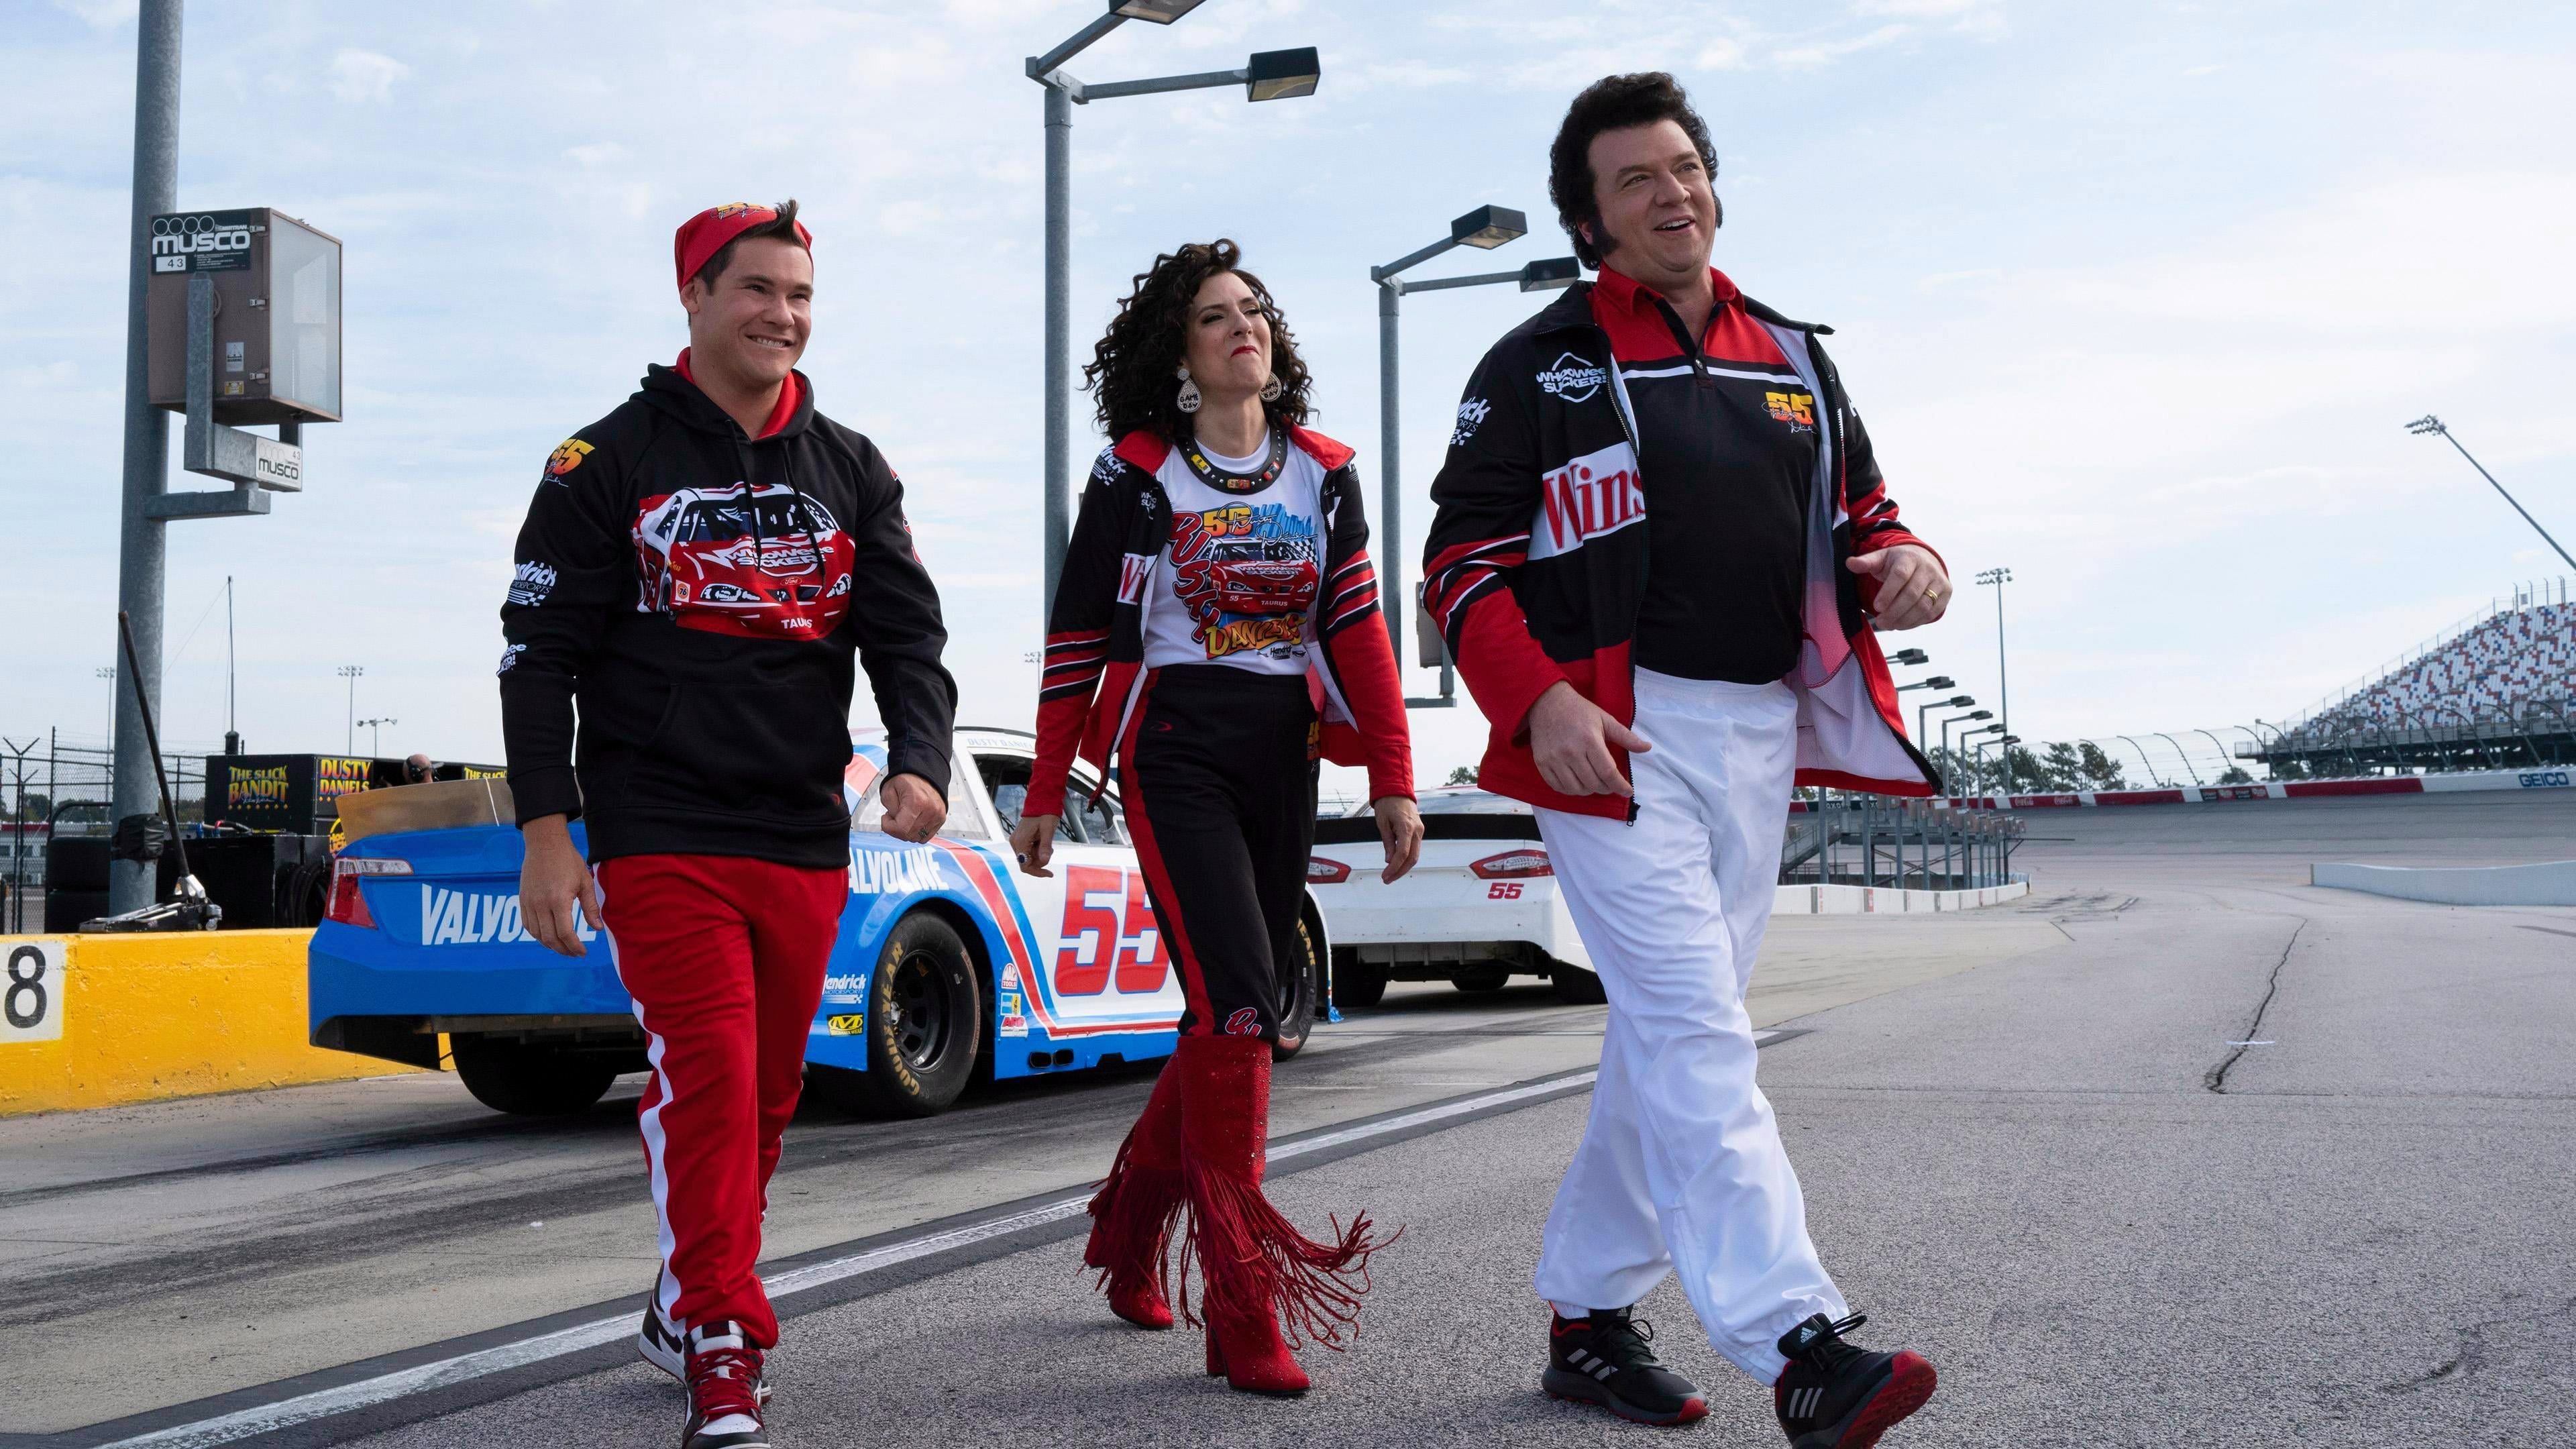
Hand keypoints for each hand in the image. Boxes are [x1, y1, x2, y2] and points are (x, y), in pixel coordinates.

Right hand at [518, 814, 600, 958]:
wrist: (545, 844)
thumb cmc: (568, 861)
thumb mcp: (585, 882)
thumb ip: (590, 908)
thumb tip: (597, 929)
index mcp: (559, 900)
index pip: (566, 933)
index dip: (575, 947)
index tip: (583, 953)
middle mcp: (541, 904)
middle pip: (550, 938)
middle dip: (564, 950)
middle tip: (575, 953)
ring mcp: (529, 903)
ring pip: (537, 934)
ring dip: (550, 945)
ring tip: (563, 947)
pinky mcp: (522, 900)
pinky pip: (527, 925)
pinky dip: (537, 935)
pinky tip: (548, 936)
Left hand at [879, 772, 946, 842]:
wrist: (924, 774)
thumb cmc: (906, 780)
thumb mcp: (888, 791)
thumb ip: (890, 810)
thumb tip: (895, 824)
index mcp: (917, 802)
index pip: (901, 829)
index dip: (888, 827)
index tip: (885, 817)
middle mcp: (930, 810)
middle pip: (908, 836)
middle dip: (896, 829)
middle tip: (894, 815)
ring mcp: (937, 815)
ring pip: (917, 838)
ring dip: (907, 831)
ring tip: (904, 817)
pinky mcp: (941, 819)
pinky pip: (926, 836)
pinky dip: (916, 832)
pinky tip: (912, 821)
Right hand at [1008, 813, 1058, 876]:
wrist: (1041, 801)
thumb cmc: (1045, 813)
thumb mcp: (1048, 830)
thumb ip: (1045, 846)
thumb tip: (1045, 861)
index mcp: (1020, 842)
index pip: (1025, 866)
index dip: (1038, 872)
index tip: (1050, 873)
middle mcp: (1015, 842)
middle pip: (1027, 863)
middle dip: (1041, 860)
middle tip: (1051, 849)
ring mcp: (1016, 841)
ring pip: (1028, 858)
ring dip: (1040, 854)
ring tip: (1047, 842)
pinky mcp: (1019, 839)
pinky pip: (1028, 851)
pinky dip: (1037, 850)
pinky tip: (1042, 841)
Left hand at [1372, 795, 1423, 883]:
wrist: (1397, 789)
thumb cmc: (1387, 803)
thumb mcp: (1382, 823)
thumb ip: (1387, 842)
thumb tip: (1389, 860)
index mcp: (1406, 827)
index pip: (1402, 854)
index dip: (1394, 868)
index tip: (1385, 876)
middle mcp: (1417, 830)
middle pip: (1412, 858)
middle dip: (1400, 871)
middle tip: (1387, 879)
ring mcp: (1420, 830)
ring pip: (1415, 855)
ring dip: (1404, 867)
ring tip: (1391, 875)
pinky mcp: (1419, 831)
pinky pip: (1415, 848)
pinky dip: (1407, 858)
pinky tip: (1397, 864)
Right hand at [1526, 681, 1650, 796]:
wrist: (1546, 702)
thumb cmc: (1579, 711)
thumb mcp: (1605, 719)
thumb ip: (1626, 736)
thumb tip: (1647, 748)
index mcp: (1589, 740)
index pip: (1608, 772)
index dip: (1619, 786)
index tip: (1627, 791)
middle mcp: (1571, 751)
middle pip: (1593, 783)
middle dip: (1606, 788)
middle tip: (1609, 784)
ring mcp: (1554, 758)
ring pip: (1575, 788)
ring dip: (1588, 790)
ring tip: (1593, 783)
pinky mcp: (1542, 763)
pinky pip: (1558, 786)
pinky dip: (1570, 790)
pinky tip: (1577, 783)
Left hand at [1847, 544, 1948, 629]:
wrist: (1924, 560)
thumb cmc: (1897, 562)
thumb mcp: (1881, 558)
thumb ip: (1866, 562)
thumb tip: (1849, 563)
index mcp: (1909, 557)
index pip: (1900, 575)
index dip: (1888, 593)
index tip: (1877, 607)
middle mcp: (1928, 568)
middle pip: (1912, 594)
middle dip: (1895, 611)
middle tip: (1880, 622)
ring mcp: (1939, 581)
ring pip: (1924, 606)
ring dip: (1905, 620)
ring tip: (1889, 625)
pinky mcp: (1946, 593)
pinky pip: (1932, 613)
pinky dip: (1915, 622)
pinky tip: (1901, 624)